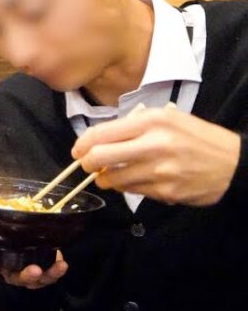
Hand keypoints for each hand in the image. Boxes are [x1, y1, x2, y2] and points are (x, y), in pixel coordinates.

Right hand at [0, 162, 67, 288]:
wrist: (41, 234)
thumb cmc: (14, 219)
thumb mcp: (1, 201)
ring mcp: (18, 268)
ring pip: (16, 278)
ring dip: (24, 276)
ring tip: (33, 269)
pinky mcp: (39, 273)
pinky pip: (45, 278)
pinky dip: (52, 274)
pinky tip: (61, 264)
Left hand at [72, 107, 241, 205]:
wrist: (234, 163)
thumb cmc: (197, 137)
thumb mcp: (168, 119)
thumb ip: (133, 127)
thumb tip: (99, 140)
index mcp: (151, 122)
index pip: (101, 134)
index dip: (82, 144)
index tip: (78, 150)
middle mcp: (153, 145)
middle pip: (99, 157)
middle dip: (87, 163)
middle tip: (88, 165)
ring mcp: (159, 171)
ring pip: (112, 179)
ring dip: (105, 179)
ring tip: (111, 174)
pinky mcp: (165, 192)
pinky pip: (132, 191)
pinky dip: (127, 187)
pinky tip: (135, 180)